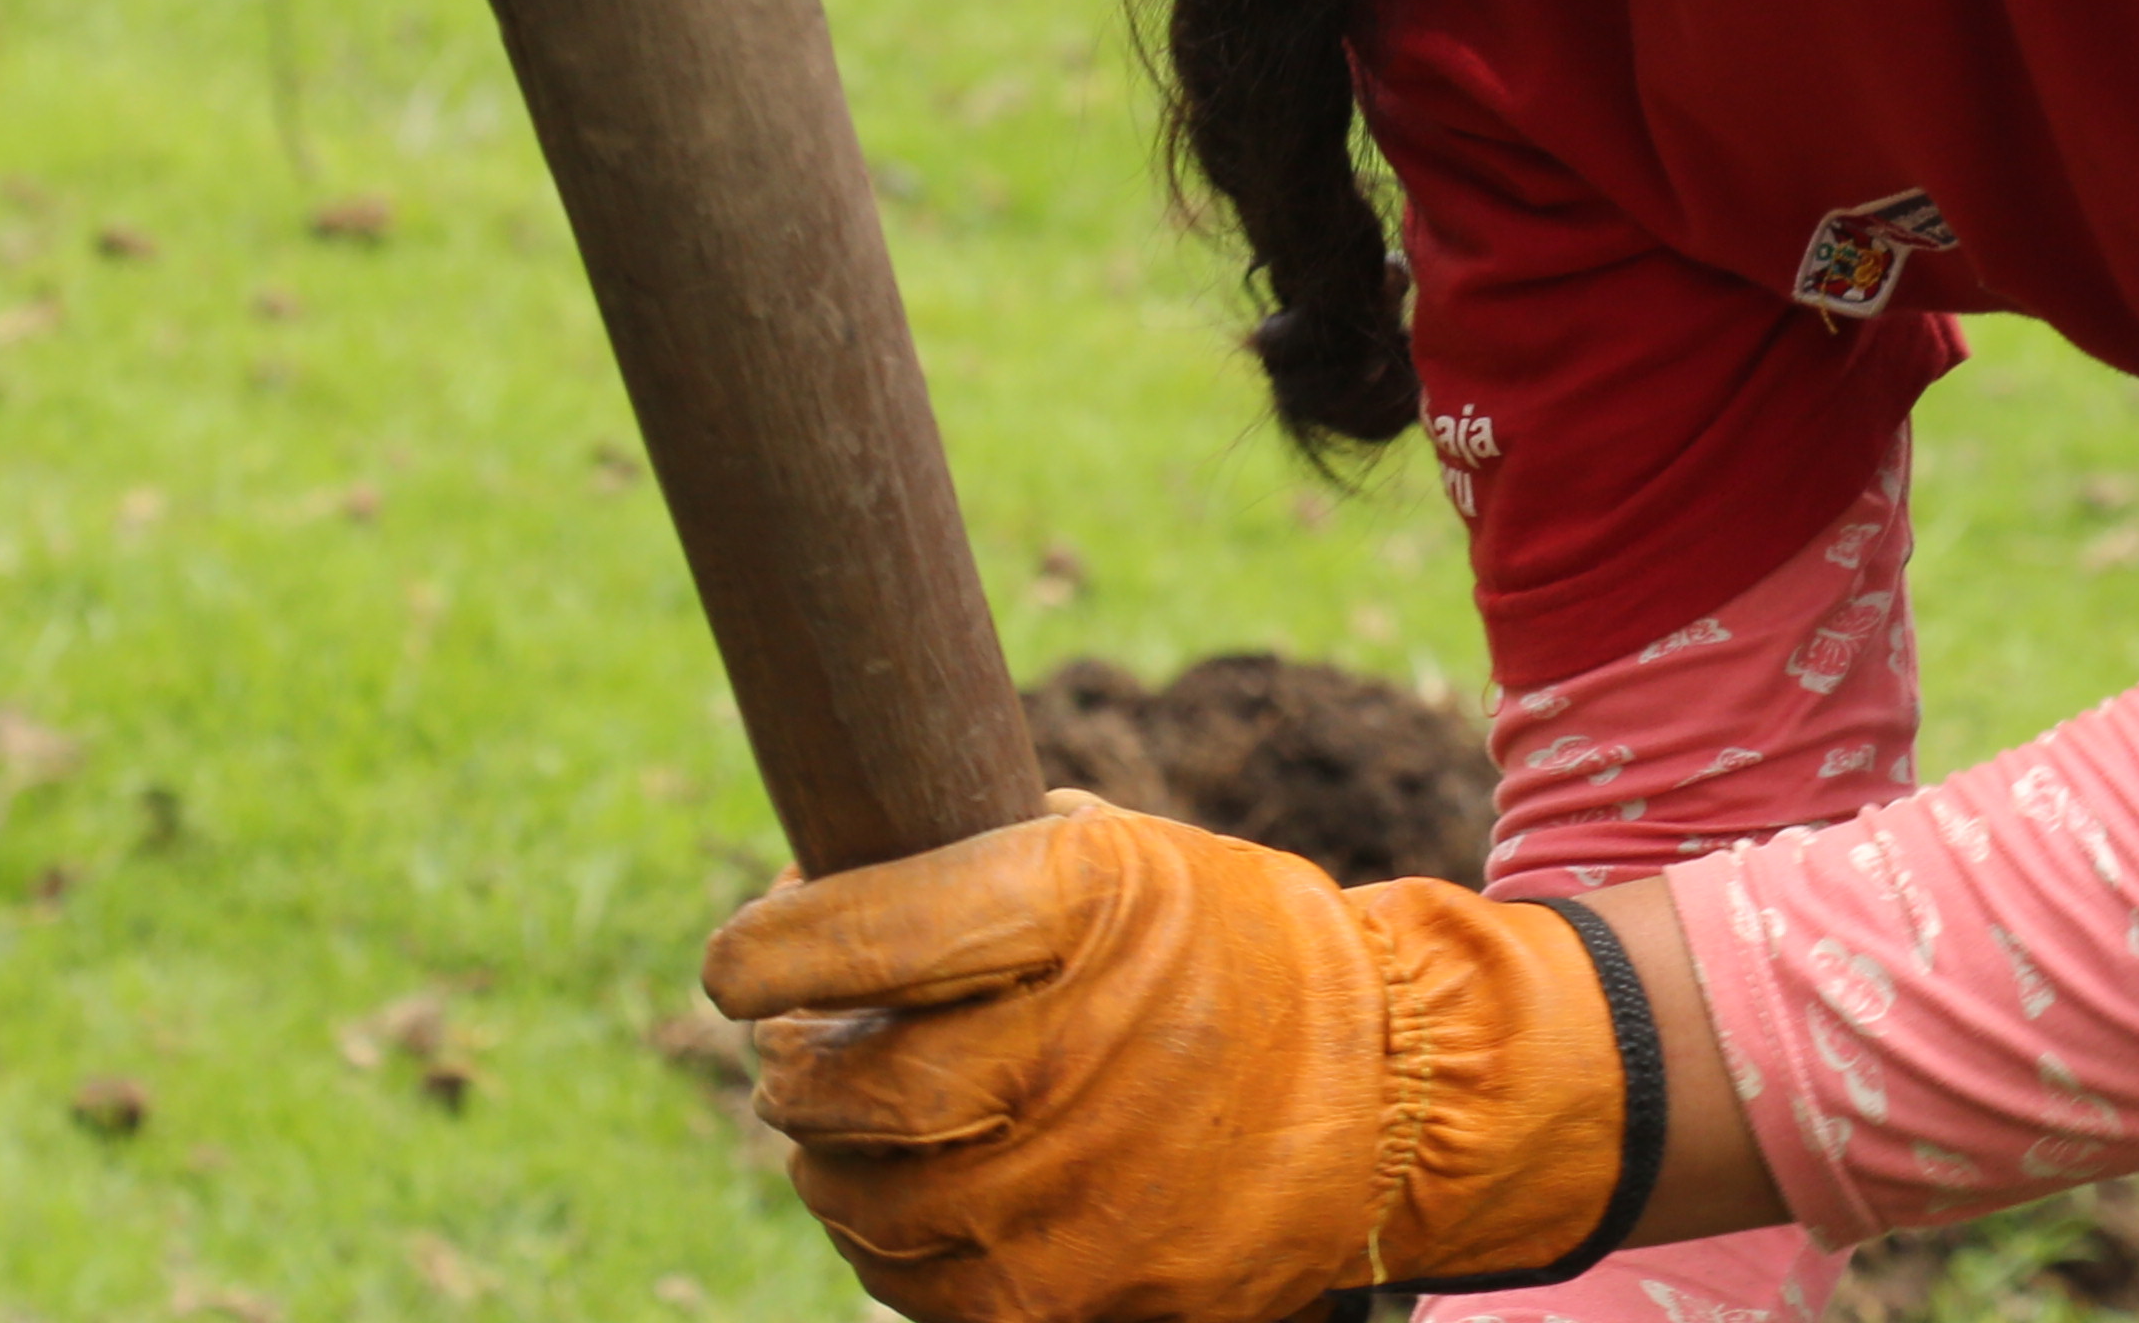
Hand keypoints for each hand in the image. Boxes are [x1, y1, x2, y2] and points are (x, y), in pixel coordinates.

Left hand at [701, 793, 1643, 1322]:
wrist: (1401, 1095)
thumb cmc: (1236, 954)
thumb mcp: (1130, 860)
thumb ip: (980, 878)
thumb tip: (810, 895)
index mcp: (1080, 904)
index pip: (869, 931)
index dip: (774, 949)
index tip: (737, 964)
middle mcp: (1070, 1052)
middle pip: (850, 1089)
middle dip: (795, 1070)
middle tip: (791, 1050)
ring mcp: (1082, 1195)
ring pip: (868, 1203)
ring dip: (835, 1163)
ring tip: (853, 1127)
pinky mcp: (1094, 1301)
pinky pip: (926, 1291)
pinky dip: (896, 1246)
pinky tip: (912, 1198)